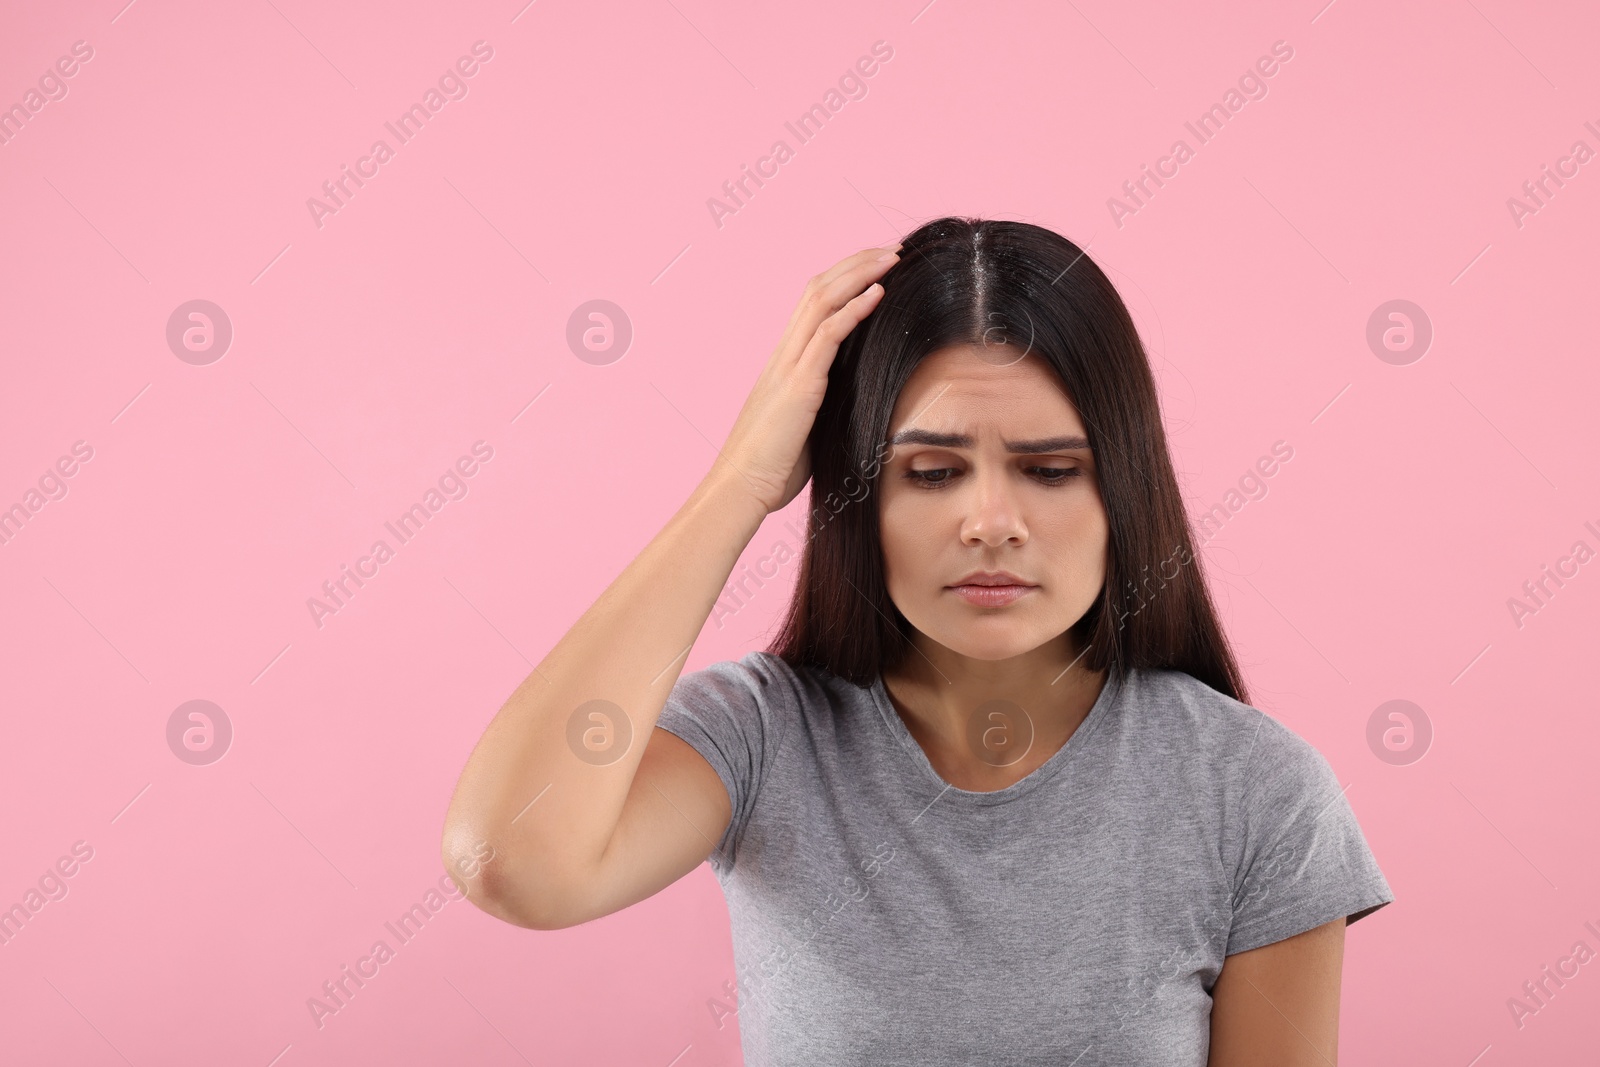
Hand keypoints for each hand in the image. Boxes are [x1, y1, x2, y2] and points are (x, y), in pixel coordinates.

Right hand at [713, 244, 900, 514]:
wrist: (741, 489)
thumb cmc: (772, 468)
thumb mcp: (804, 427)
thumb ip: (823, 406)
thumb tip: (853, 405)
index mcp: (784, 363)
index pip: (813, 304)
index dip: (844, 279)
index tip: (876, 267)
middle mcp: (783, 355)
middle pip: (818, 289)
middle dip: (856, 263)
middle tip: (891, 249)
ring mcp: (788, 367)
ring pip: (822, 300)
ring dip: (860, 274)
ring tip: (891, 258)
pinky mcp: (798, 385)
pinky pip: (827, 334)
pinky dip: (854, 309)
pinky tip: (878, 293)